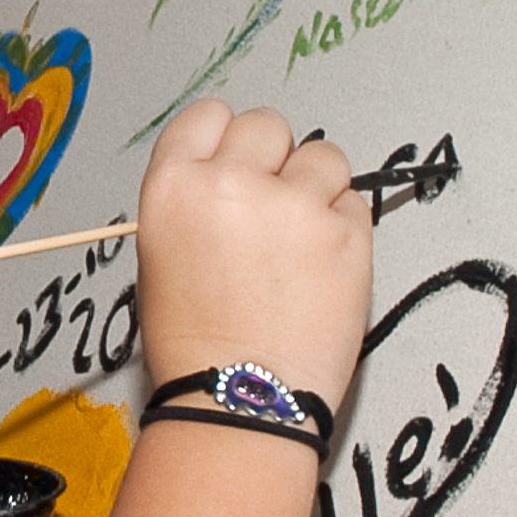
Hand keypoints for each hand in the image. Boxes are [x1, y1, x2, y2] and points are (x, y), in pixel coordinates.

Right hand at [132, 102, 374, 413]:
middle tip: (274, 204)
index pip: (208, 116)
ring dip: (317, 188)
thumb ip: (196, 200)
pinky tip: (322, 266)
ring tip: (302, 241)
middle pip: (268, 125)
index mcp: (174, 185)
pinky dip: (344, 226)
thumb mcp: (161, 254)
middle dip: (274, 158)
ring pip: (323, 156)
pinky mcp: (345, 233)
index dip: (227, 138)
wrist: (240, 401)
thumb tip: (234, 176)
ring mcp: (293, 205)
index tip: (239, 159)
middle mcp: (231, 183)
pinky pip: (355, 202)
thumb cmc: (195, 345)